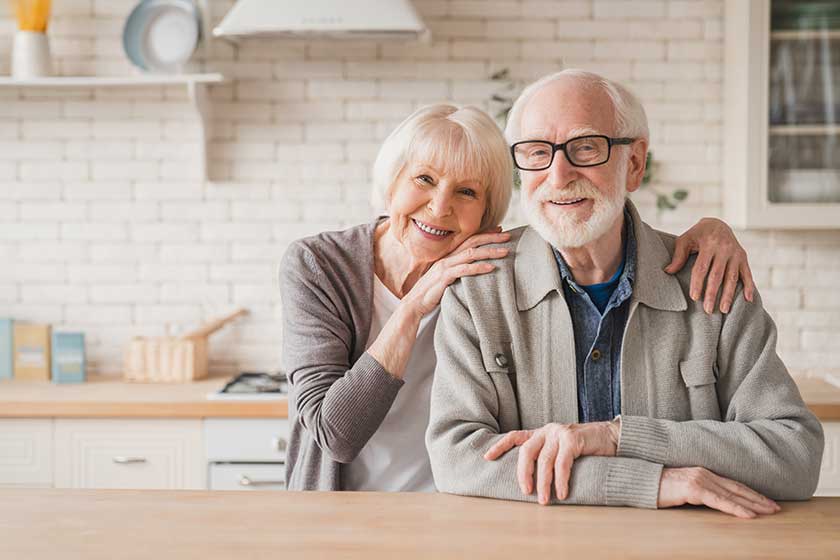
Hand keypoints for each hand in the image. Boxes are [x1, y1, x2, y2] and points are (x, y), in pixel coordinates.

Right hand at [402, 228, 509, 318]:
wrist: (414, 303)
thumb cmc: (432, 292)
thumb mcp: (448, 278)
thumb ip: (459, 271)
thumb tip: (475, 269)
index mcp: (449, 256)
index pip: (469, 240)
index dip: (485, 234)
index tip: (500, 230)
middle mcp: (448, 257)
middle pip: (473, 242)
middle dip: (492, 238)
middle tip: (509, 235)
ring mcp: (445, 266)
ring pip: (471, 254)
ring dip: (489, 251)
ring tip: (505, 252)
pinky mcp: (444, 277)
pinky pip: (464, 270)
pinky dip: (478, 267)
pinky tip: (491, 267)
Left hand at [483, 420, 619, 504]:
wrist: (611, 437)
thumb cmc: (584, 448)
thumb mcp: (560, 450)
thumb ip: (546, 458)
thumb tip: (531, 482)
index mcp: (541, 433)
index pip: (515, 436)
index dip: (500, 446)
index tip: (487, 457)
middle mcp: (547, 431)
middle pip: (526, 451)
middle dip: (523, 473)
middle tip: (526, 491)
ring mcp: (560, 433)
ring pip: (544, 460)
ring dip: (543, 483)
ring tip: (544, 500)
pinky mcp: (573, 439)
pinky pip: (563, 463)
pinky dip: (561, 480)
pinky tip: (562, 493)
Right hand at [658, 467, 779, 518]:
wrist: (638, 480)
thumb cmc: (656, 486)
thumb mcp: (681, 489)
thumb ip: (697, 492)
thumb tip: (710, 502)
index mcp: (702, 472)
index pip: (732, 484)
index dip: (751, 493)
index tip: (766, 501)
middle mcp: (704, 473)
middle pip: (737, 488)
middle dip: (759, 499)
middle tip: (776, 508)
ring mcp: (699, 480)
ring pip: (733, 495)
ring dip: (753, 504)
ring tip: (769, 512)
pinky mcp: (693, 489)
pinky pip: (720, 501)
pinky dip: (736, 508)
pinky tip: (749, 515)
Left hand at [665, 217, 755, 314]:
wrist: (717, 223)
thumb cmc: (698, 234)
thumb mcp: (685, 240)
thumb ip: (678, 256)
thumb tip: (668, 271)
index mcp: (709, 244)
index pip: (702, 268)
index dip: (698, 283)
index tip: (695, 297)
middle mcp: (724, 249)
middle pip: (718, 276)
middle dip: (713, 294)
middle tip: (708, 310)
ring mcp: (735, 254)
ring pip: (732, 277)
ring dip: (729, 295)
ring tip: (723, 310)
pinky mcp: (743, 257)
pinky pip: (747, 273)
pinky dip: (749, 286)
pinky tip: (748, 299)